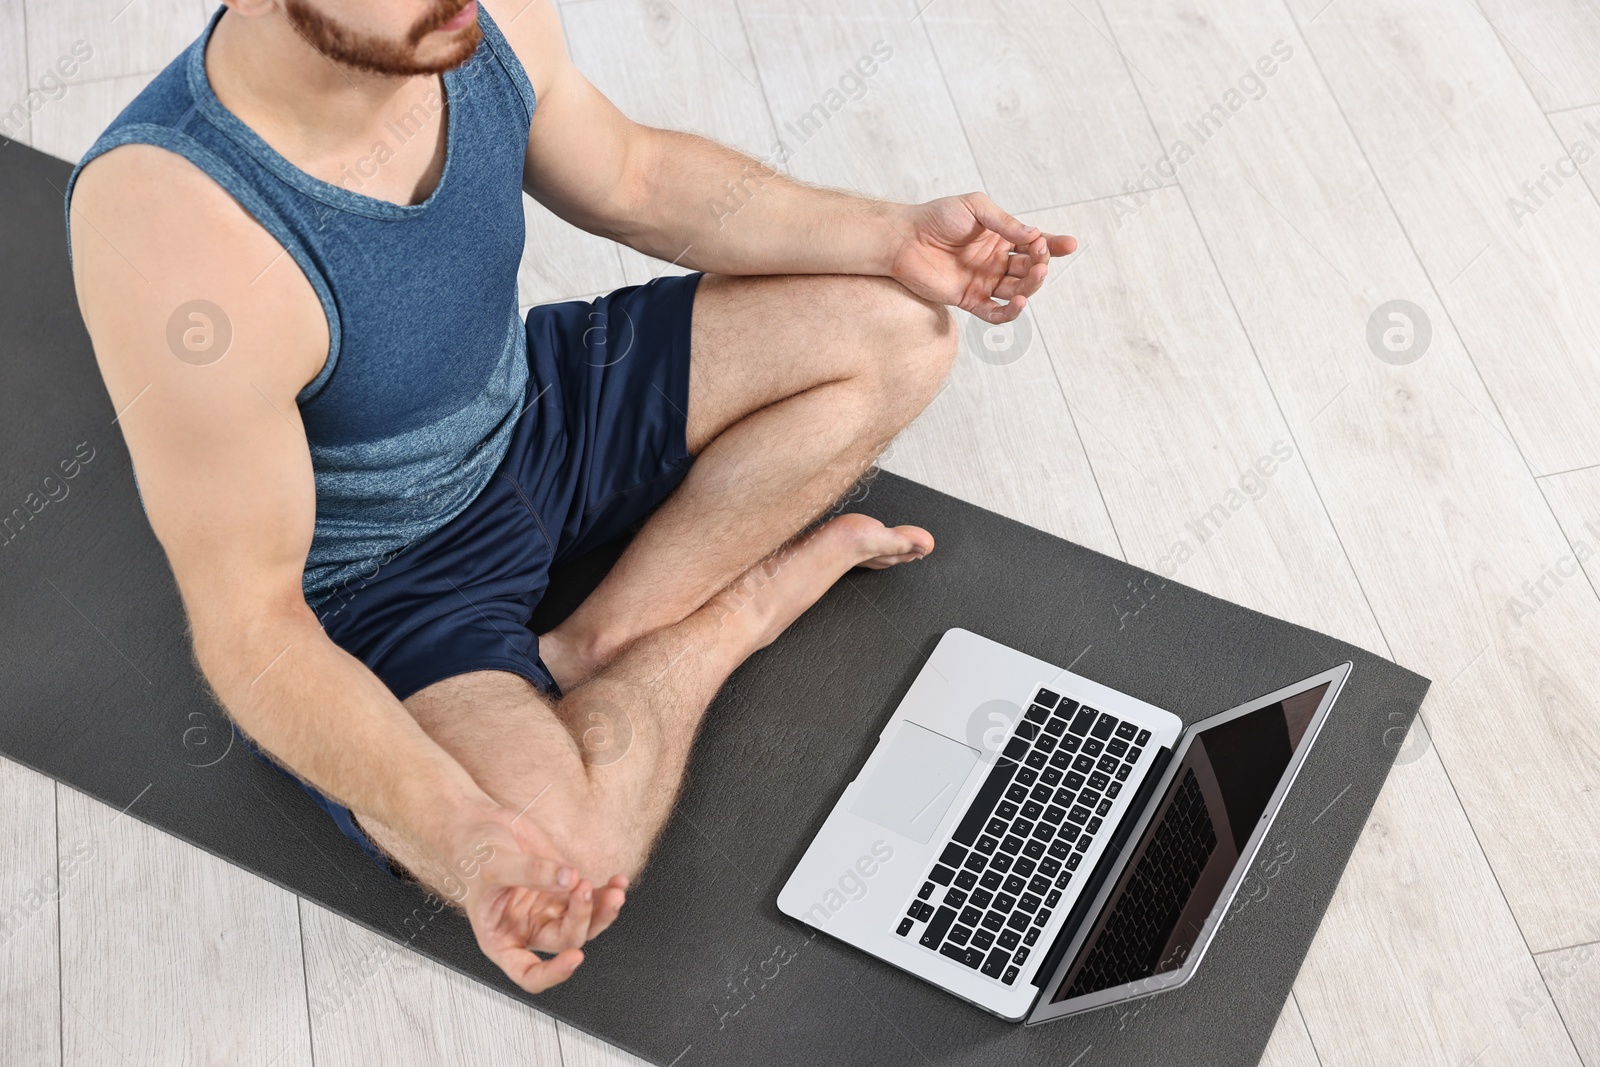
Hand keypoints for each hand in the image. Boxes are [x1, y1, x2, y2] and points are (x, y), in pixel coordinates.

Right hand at [438, 809, 627, 993]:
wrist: (481, 827)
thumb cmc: (473, 855)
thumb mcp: (494, 864)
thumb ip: (530, 873)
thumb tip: (567, 878)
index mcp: (503, 939)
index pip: (529, 974)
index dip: (553, 973)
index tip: (573, 958)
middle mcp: (529, 928)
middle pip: (566, 941)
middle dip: (581, 918)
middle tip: (581, 887)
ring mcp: (549, 910)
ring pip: (586, 923)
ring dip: (603, 910)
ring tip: (613, 890)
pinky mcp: (564, 889)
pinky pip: (593, 899)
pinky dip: (608, 892)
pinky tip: (618, 881)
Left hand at [886, 193, 1076, 323]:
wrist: (904, 238)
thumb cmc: (937, 217)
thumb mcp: (975, 207)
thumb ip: (1003, 222)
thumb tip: (1033, 235)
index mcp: (1001, 238)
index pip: (1035, 244)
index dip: (1053, 246)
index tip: (1069, 244)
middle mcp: (996, 262)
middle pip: (1030, 268)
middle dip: (1041, 263)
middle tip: (1041, 254)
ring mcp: (984, 282)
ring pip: (1018, 290)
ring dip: (1031, 285)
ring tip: (1036, 274)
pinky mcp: (969, 300)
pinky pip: (995, 313)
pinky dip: (1009, 312)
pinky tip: (1019, 303)